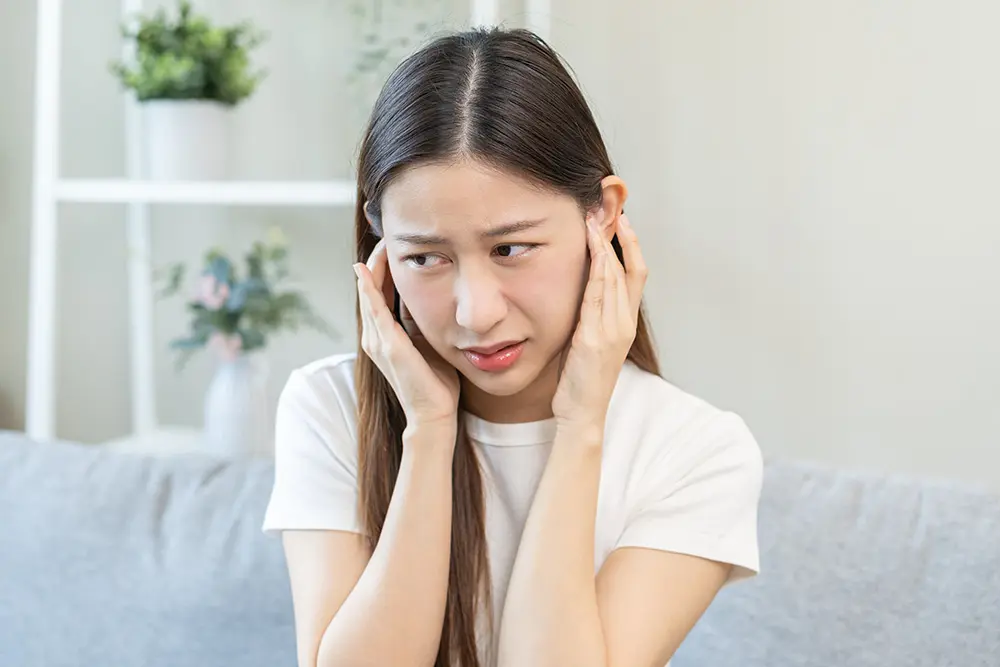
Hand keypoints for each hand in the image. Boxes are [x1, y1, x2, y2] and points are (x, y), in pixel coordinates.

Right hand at [354, 240, 459, 432]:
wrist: (434, 414)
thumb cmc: (436, 382)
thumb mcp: (429, 341)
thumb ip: (421, 320)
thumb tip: (428, 292)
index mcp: (385, 336)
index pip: (380, 293)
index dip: (384, 268)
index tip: (395, 244)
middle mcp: (375, 337)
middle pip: (371, 289)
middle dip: (377, 261)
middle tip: (385, 234)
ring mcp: (378, 342)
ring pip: (369, 295)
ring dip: (373, 267)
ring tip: (379, 242)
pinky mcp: (388, 346)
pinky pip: (374, 310)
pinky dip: (368, 289)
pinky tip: (364, 269)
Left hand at [551, 212, 647, 435]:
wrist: (582, 414)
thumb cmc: (581, 380)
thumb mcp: (589, 342)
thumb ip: (590, 316)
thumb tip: (580, 289)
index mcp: (624, 324)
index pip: (636, 275)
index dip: (631, 246)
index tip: (622, 221)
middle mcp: (624, 324)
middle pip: (628, 270)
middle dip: (619, 237)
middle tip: (608, 208)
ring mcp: (612, 331)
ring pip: (614, 278)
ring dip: (604, 246)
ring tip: (594, 220)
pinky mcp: (596, 339)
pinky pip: (598, 297)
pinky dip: (597, 270)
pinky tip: (592, 251)